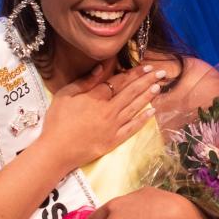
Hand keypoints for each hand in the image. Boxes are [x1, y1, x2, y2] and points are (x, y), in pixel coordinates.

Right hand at [41, 63, 164, 167]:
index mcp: (96, 98)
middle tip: (161, 72)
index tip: (146, 67)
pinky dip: (143, 119)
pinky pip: (132, 128)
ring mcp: (113, 127)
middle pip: (131, 92)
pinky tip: (152, 112)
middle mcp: (109, 111)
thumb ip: (84, 81)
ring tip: (159, 86)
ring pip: (134, 108)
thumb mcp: (65, 95)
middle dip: (147, 81)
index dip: (134, 73)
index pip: (119, 82)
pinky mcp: (114, 141)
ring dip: (147, 96)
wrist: (56, 151)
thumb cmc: (57, 122)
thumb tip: (101, 68)